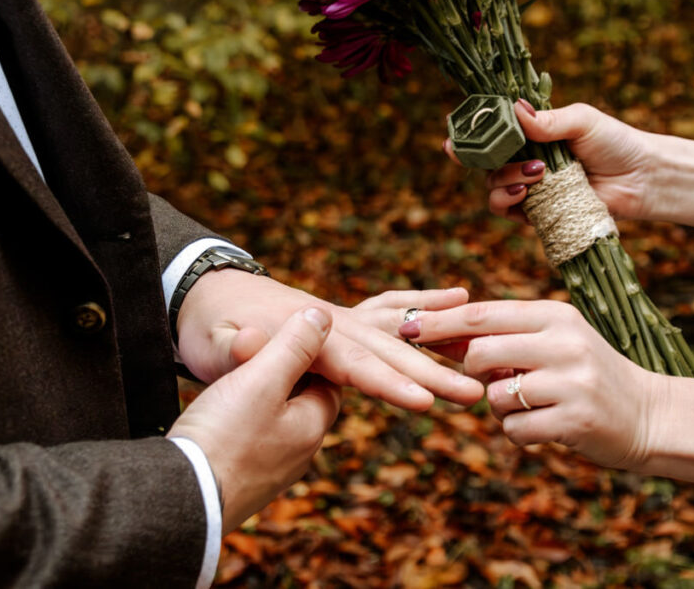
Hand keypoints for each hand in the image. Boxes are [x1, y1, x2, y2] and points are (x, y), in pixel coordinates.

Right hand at [169, 307, 340, 534]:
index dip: (312, 356)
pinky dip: (241, 424)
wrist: (178, 498)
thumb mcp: (261, 379)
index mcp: (311, 428)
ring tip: (235, 381)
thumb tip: (323, 316)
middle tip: (259, 355)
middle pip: (303, 403)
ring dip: (261, 402)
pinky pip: (250, 444)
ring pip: (275, 424)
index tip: (289, 336)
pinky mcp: (241, 483)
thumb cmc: (222, 436)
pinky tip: (219, 416)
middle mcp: (298, 455)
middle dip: (285, 378)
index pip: (329, 382)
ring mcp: (269, 473)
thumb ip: (293, 346)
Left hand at [176, 270, 483, 409]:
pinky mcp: (346, 317)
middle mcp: (334, 320)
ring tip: (482, 352)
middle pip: (390, 350)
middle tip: (474, 395)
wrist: (211, 291)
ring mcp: (343, 316)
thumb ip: (237, 346)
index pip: (355, 364)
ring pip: (400, 329)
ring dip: (441, 340)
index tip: (424, 402)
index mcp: (307, 333)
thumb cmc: (211, 325)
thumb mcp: (213, 340)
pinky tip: (457, 296)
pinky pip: (393, 311)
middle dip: (433, 373)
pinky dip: (423, 302)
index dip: (389, 384)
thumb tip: (252, 343)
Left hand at [399, 299, 664, 469]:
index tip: (403, 328)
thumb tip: (438, 332)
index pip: (481, 314)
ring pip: (493, 396)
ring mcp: (570, 381)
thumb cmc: (586, 375)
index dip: (438, 322)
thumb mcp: (553, 342)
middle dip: (473, 372)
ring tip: (534, 406)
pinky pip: (514, 430)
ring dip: (500, 408)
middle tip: (499, 380)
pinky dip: (519, 435)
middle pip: (479, 353)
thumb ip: (504, 336)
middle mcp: (563, 342)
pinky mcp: (574, 420)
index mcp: (555, 315)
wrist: (651, 416)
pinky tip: (546, 429)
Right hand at [448, 101, 654, 223]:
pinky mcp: (539, 214)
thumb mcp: (582, 121)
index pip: (492, 135)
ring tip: (533, 178)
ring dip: (503, 183)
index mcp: (531, 135)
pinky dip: (509, 203)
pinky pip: (509, 212)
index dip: (469, 139)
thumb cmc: (615, 142)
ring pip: (493, 188)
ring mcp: (530, 188)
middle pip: (486, 163)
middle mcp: (525, 161)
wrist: (641, 178)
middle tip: (518, 159)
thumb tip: (514, 110)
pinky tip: (526, 194)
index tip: (452, 140)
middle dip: (489, 162)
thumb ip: (548, 120)